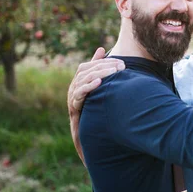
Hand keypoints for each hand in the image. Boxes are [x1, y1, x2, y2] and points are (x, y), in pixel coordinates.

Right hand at [67, 47, 125, 163]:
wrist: (88, 139)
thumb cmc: (96, 114)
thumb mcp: (102, 95)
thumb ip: (103, 76)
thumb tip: (102, 51)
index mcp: (80, 83)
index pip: (87, 66)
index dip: (102, 61)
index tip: (119, 62)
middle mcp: (74, 89)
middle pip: (85, 71)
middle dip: (103, 66)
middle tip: (120, 66)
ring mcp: (72, 98)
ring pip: (82, 80)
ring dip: (98, 74)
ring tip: (113, 72)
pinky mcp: (74, 109)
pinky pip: (78, 94)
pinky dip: (88, 87)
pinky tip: (100, 82)